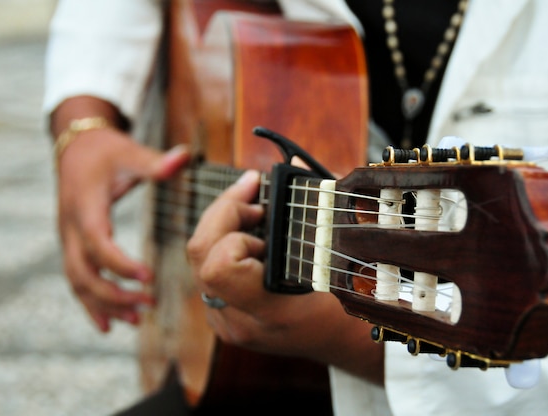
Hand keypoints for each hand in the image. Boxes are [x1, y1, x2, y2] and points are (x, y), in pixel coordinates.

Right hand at [57, 126, 188, 331]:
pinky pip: (77, 280)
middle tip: (149, 304)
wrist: (75, 148)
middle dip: (113, 294)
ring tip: (137, 320)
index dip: (120, 264)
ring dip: (104, 304)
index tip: (149, 278)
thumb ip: (156, 162)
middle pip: (83, 272)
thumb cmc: (105, 151)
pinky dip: (91, 304)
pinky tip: (109, 325)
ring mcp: (68, 239)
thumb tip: (185, 156)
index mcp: (86, 207)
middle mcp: (71, 228)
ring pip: (78, 282)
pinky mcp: (73, 246)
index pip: (97, 243)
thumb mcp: (130, 152)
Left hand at [187, 171, 383, 381]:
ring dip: (221, 223)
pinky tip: (249, 231)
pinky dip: (223, 240)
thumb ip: (315, 207)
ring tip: (254, 211)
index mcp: (269, 312)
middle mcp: (239, 320)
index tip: (264, 212)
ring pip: (198, 258)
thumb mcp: (341, 258)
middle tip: (254, 196)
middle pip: (199, 254)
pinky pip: (206, 267)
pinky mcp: (222, 313)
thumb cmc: (349, 303)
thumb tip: (291, 162)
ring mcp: (226, 320)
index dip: (234, 232)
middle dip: (223, 212)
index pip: (219, 267)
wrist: (343, 342)